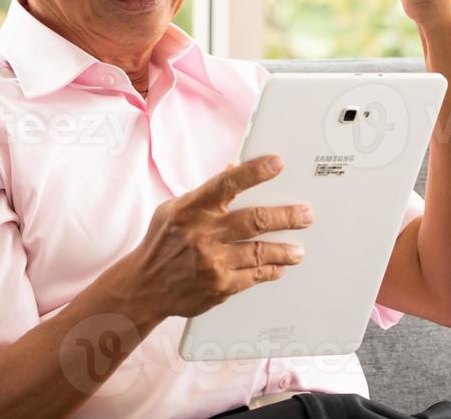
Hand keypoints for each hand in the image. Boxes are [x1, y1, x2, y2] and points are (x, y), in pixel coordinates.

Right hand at [130, 155, 311, 320]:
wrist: (144, 286)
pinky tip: (280, 267)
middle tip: (306, 215)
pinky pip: (255, 276)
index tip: (277, 163)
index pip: (227, 184)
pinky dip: (271, 270)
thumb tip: (232, 169)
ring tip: (298, 249)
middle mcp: (203, 235)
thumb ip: (204, 194)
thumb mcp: (173, 210)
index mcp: (190, 210)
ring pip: (261, 252)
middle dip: (286, 216)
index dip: (254, 172)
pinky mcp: (220, 287)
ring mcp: (213, 262)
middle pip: (255, 221)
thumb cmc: (161, 243)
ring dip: (285, 249)